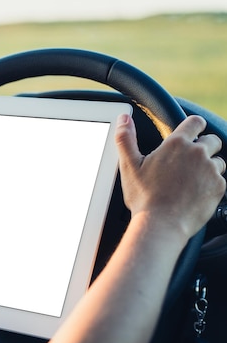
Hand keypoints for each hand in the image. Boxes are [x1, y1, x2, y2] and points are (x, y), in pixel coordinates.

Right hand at [116, 114, 225, 237]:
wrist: (161, 224)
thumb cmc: (144, 196)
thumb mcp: (129, 166)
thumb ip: (126, 138)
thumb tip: (124, 118)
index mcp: (177, 144)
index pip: (196, 122)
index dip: (193, 127)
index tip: (189, 135)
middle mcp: (198, 153)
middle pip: (212, 140)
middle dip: (203, 147)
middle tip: (187, 162)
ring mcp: (211, 170)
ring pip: (218, 161)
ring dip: (208, 166)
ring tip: (189, 180)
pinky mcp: (219, 187)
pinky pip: (220, 180)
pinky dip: (211, 184)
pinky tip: (194, 193)